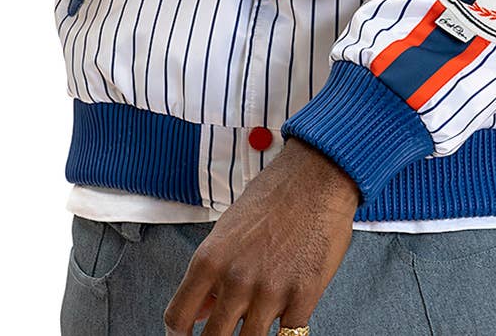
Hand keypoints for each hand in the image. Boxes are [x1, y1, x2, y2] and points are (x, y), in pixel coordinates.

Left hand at [163, 137, 359, 335]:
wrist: (317, 176)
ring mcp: (270, 291)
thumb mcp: (229, 227)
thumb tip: (201, 308)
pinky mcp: (303, 296)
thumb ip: (212, 271)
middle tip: (226, 331)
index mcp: (210, 259)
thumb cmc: (275, 194)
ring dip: (251, 335)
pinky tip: (285, 317)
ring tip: (257, 321)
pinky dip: (286, 332)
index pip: (178, 318)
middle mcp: (236, 279)